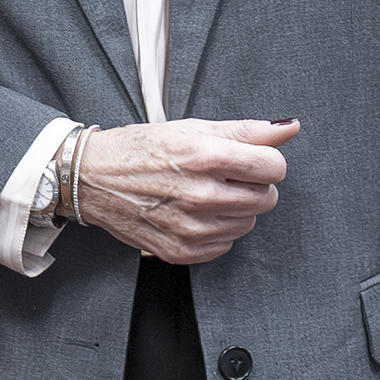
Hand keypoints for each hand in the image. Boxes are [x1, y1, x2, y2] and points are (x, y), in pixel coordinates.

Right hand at [68, 118, 295, 262]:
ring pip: (247, 223)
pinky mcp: (181, 251)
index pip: (274, 167)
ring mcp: (191, 227)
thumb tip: (289, 128)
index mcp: (206, 157)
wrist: (91, 179)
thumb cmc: (139, 150)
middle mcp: (200, 195)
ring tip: (203, 195)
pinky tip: (192, 214)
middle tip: (223, 177)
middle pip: (267, 198)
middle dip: (252, 185)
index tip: (250, 161)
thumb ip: (246, 131)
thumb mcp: (192, 129)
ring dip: (234, 209)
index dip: (266, 162)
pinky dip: (215, 231)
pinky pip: (225, 245)